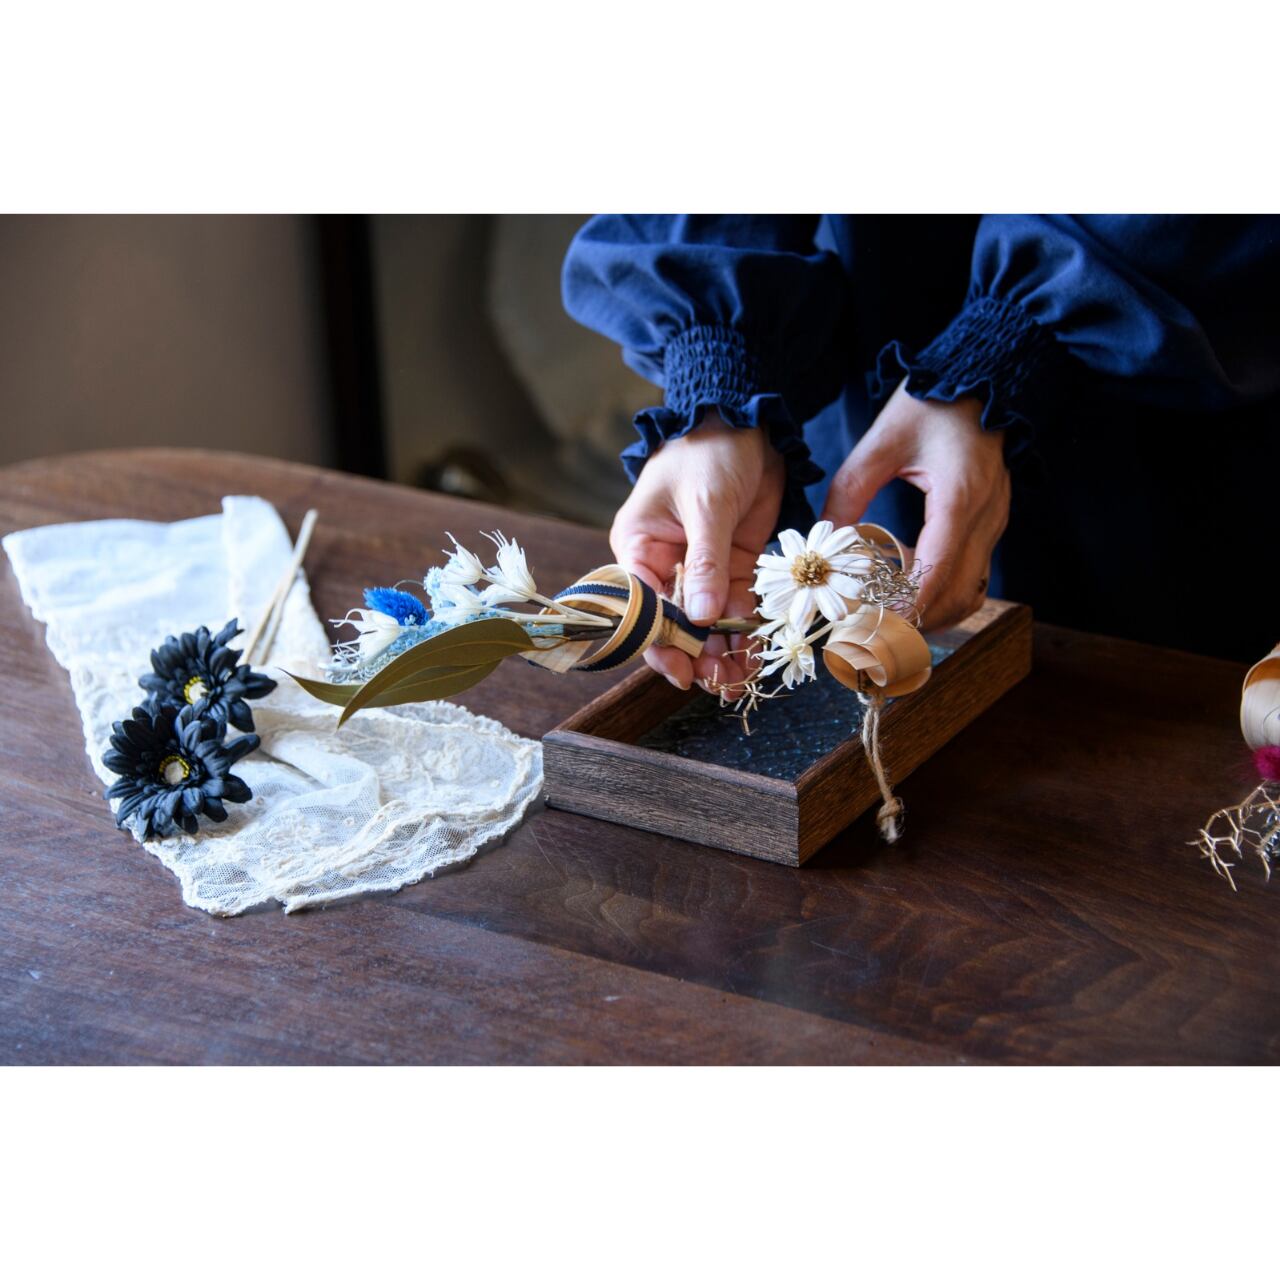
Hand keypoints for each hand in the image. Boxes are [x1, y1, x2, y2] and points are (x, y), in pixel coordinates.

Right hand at [610, 414, 783, 689]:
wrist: (747, 420)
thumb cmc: (709, 449)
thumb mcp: (706, 504)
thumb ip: (706, 562)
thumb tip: (704, 618)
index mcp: (638, 548)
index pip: (643, 607)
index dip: (660, 643)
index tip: (683, 672)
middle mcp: (665, 564)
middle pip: (675, 623)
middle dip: (695, 654)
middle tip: (720, 682)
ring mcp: (701, 567)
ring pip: (708, 622)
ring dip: (722, 651)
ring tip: (740, 680)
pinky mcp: (734, 564)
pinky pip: (737, 607)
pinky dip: (745, 632)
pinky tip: (756, 657)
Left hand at [821, 383, 1009, 628]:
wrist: (982, 375)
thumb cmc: (932, 401)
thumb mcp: (882, 441)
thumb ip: (850, 491)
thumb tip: (824, 538)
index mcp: (959, 500)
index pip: (935, 573)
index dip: (905, 610)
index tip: (872, 632)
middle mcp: (985, 519)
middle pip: (956, 595)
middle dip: (915, 623)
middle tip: (872, 638)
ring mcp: (995, 524)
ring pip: (971, 592)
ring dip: (932, 614)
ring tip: (889, 622)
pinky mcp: (992, 523)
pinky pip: (974, 575)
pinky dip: (943, 593)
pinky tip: (910, 591)